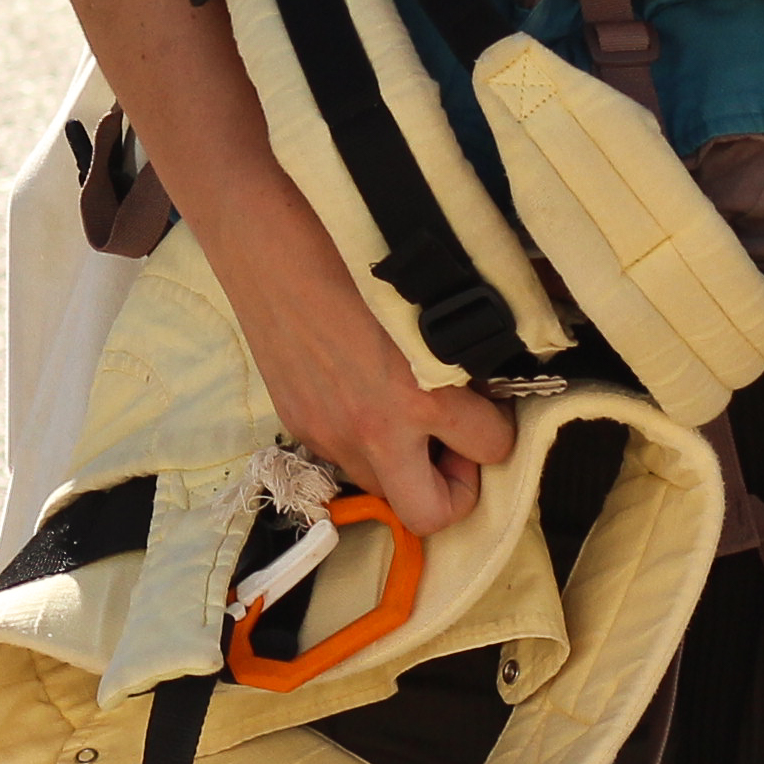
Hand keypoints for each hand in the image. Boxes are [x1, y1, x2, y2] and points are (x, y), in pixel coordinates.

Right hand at [213, 220, 516, 536]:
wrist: (265, 249)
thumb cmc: (349, 259)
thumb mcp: (422, 308)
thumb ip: (453, 358)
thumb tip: (478, 387)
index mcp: (417, 395)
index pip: (494, 448)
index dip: (498, 429)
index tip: (484, 407)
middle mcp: (373, 430)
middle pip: (432, 514)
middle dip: (452, 489)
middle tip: (451, 442)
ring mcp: (329, 435)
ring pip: (383, 486)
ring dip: (403, 463)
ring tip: (402, 413)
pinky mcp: (297, 426)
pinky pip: (344, 457)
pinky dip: (362, 441)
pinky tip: (357, 392)